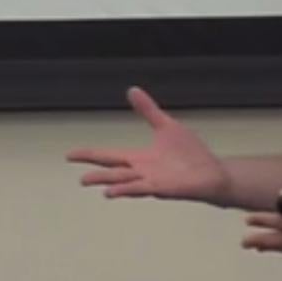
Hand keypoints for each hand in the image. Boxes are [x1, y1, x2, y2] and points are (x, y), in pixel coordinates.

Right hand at [66, 87, 230, 203]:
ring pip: (123, 182)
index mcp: (139, 157)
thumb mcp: (165, 126)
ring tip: (87, 181)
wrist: (211, 171)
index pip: (109, 156)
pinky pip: (141, 188)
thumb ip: (148, 110)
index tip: (70, 154)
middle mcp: (141, 171)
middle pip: (112, 171)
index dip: (90, 154)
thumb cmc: (190, 153)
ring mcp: (151, 181)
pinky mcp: (163, 188)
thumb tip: (132, 90)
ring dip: (107, 182)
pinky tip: (112, 191)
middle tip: (77, 175)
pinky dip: (126, 188)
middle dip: (95, 172)